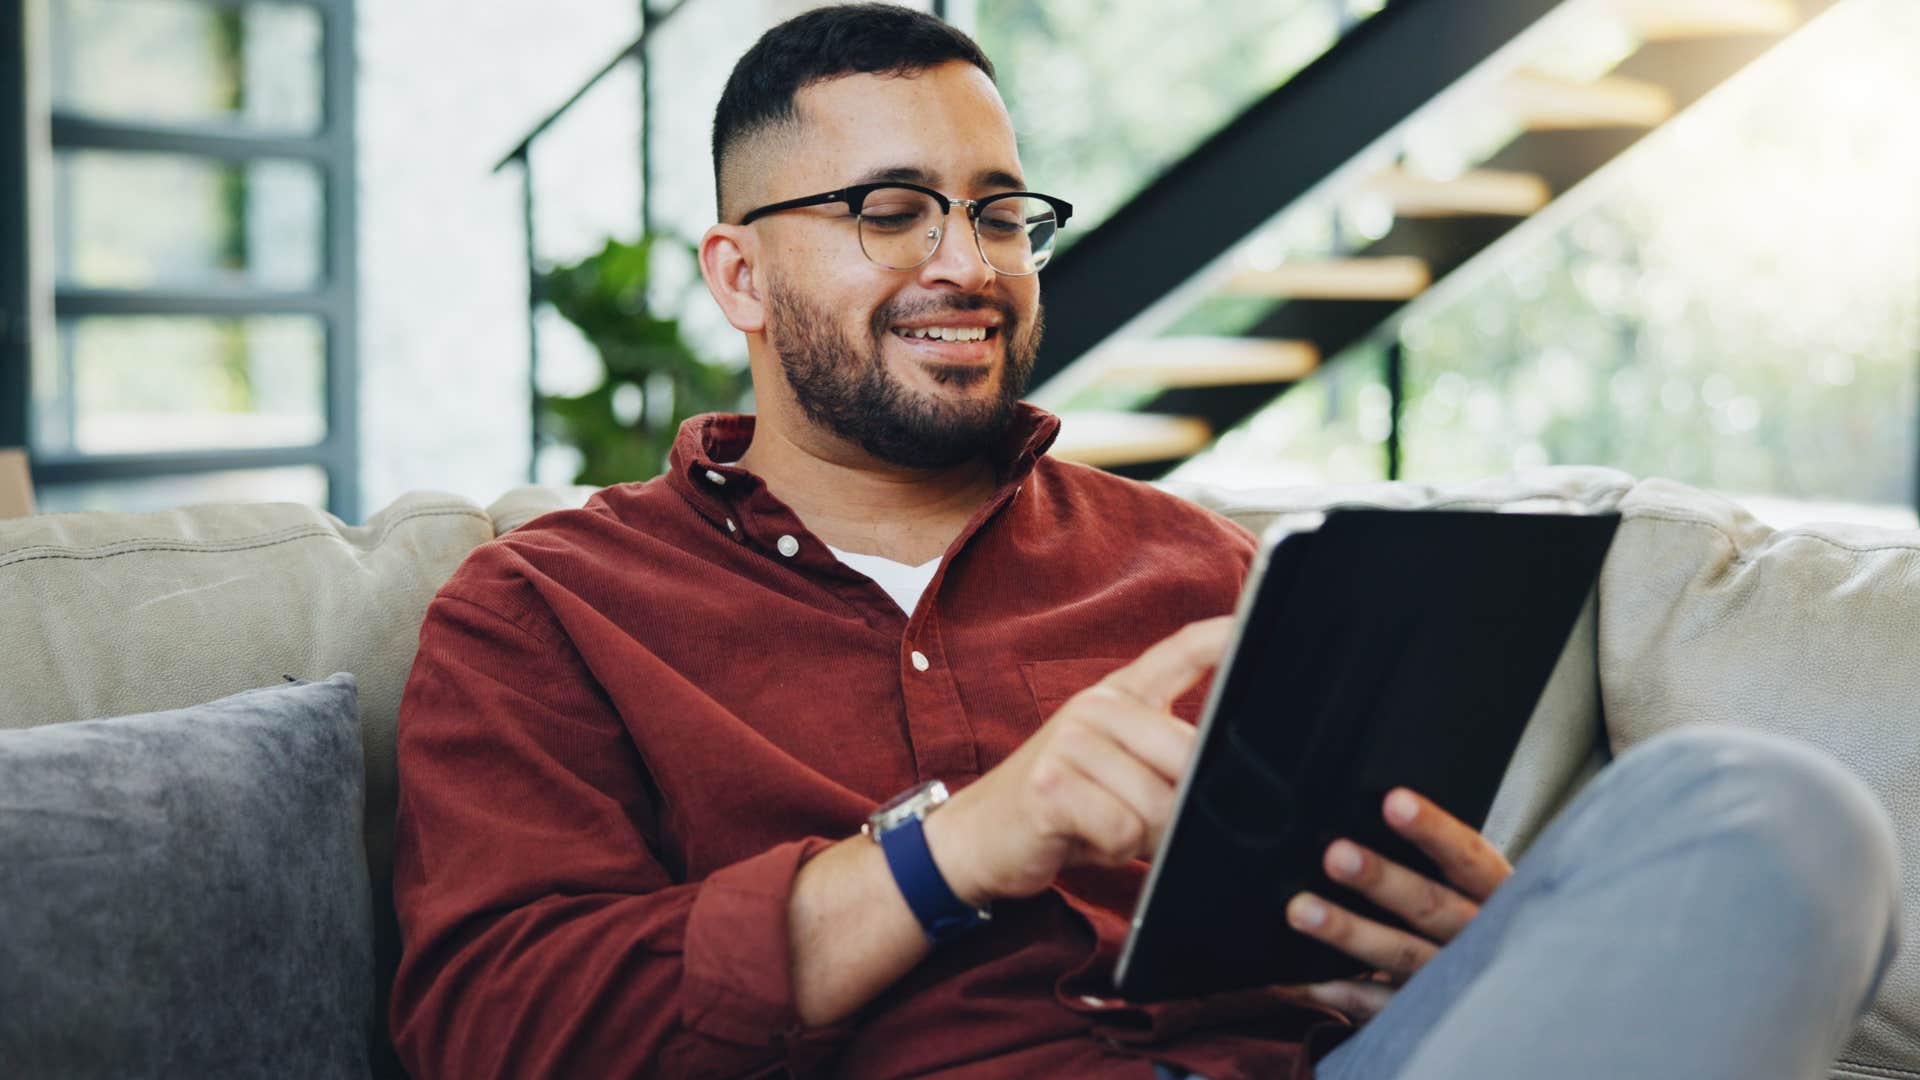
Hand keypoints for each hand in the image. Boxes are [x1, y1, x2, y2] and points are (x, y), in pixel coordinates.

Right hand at [928, 618, 1232, 906]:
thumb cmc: (1064, 805)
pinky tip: (1080, 837)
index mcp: (1118, 696)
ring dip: (1139, 835)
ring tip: (1100, 824)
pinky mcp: (1051, 784)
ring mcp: (1070, 741)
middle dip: (1177, 807)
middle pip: (1186, 755)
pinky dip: (1110, 850)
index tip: (1254, 621)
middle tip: (1137, 817)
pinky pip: (1122, 830)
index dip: (1222, 636)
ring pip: (1157, 803)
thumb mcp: (1117, 768)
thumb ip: (1164, 756)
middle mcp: (1096, 706)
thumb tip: (1222, 770)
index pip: (1179, 652)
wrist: (979, 834)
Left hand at [1285, 788, 1511, 1022]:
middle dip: (1382, 880)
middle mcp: (1481, 936)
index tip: (1394, 802)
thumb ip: (1443, 861)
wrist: (1524, 996)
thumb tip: (1381, 811)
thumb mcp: (1483, 889)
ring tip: (1301, 910)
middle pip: (1430, 905)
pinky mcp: (1430, 1015)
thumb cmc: (1485, 920)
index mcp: (1498, 893)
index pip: (1467, 856)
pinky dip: (1339, 992)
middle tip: (1336, 856)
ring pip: (1400, 954)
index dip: (1433, 829)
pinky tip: (1300, 979)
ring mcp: (1455, 980)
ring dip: (1348, 932)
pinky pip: (1379, 1006)